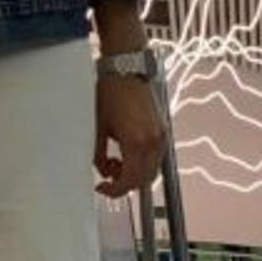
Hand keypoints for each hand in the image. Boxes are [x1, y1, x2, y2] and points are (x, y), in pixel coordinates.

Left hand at [94, 73, 165, 199]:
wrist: (126, 69)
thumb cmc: (111, 92)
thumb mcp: (98, 127)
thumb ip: (99, 155)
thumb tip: (102, 170)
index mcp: (136, 142)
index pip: (130, 181)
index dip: (115, 190)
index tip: (103, 188)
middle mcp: (153, 142)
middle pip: (144, 180)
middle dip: (125, 183)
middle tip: (108, 176)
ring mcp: (161, 136)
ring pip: (152, 170)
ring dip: (135, 173)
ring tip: (117, 160)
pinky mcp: (162, 129)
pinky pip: (156, 157)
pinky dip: (143, 162)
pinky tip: (127, 151)